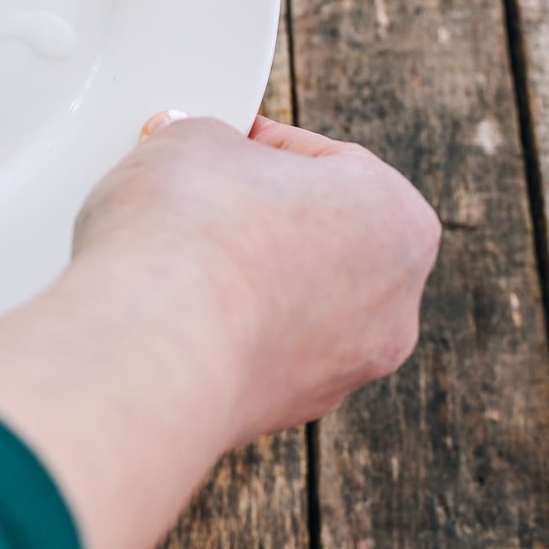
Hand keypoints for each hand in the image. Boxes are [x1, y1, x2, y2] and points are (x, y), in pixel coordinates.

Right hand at [0, 113, 440, 548]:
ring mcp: (342, 369)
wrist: (151, 347)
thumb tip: (196, 155)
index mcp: (398, 218)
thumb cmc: (188, 233)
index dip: (258, 144)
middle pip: (316, 235)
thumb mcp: (191, 138)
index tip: (213, 144)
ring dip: (237, 276)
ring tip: (169, 255)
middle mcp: (393, 304)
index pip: (325, 161)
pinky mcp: (283, 410)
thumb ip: (208, 139)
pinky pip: (251, 349)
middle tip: (190, 196)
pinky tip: (167, 308)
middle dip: (254, 214)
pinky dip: (216, 329)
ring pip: (287, 300)